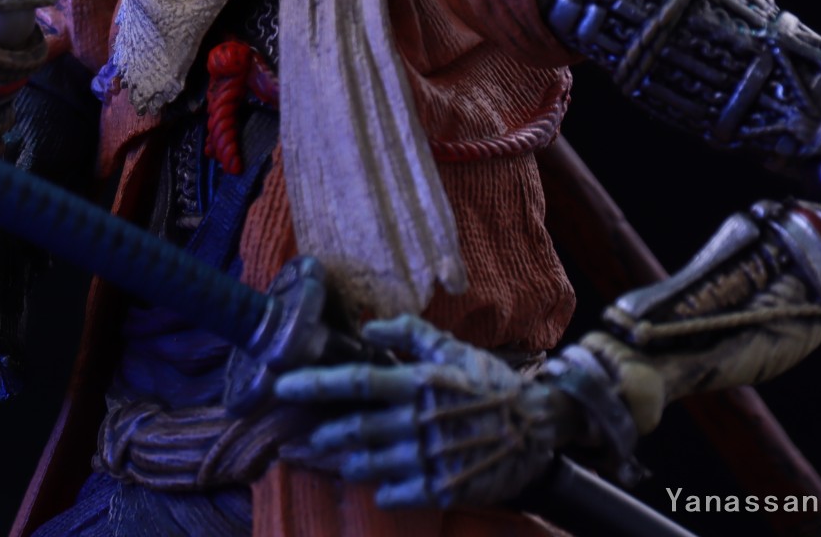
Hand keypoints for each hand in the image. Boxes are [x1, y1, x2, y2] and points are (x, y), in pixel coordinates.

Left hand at [273, 315, 571, 509]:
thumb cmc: (491, 384)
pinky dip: (383, 491)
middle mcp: (420, 420)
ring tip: (339, 461)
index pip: (357, 381)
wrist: (539, 426)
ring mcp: (432, 457)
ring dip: (349, 464)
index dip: (315, 383)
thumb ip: (409, 333)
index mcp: (419, 382)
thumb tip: (367, 326)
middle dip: (324, 434)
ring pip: (371, 464)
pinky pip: (398, 493)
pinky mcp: (444, 486)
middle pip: (356, 428)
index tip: (281, 385)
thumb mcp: (454, 349)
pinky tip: (380, 486)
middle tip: (305, 437)